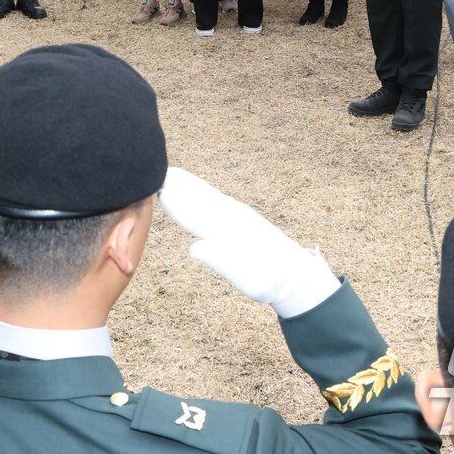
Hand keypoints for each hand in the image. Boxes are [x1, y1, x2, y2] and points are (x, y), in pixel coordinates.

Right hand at [160, 167, 338, 317]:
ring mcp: (239, 216)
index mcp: (229, 232)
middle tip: (159, 172)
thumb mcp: (247, 279)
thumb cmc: (269, 281)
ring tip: (175, 175)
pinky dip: (206, 193)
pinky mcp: (243, 219)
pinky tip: (203, 192)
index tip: (157, 189)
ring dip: (191, 186)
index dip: (175, 202)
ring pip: (210, 197)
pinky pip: (219, 201)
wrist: (296, 275)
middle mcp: (233, 218)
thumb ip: (221, 261)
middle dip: (180, 186)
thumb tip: (194, 249)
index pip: (194, 214)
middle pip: (200, 199)